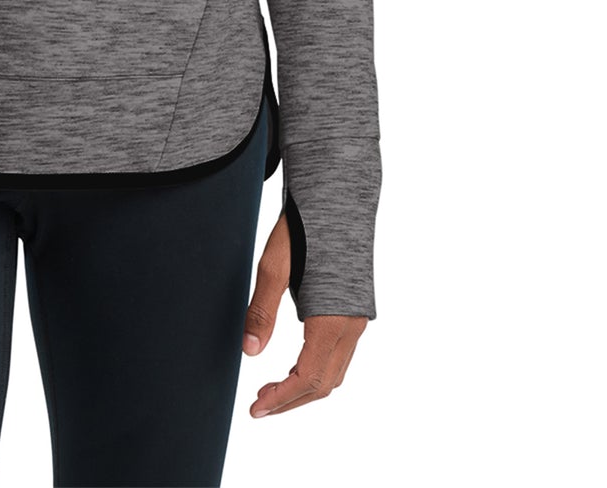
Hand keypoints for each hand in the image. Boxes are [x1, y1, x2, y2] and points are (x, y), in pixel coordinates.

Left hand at [240, 211, 368, 415]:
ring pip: (335, 372)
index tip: (257, 409)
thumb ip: (262, 310)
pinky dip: (318, 369)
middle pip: (324, 383)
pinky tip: (295, 363)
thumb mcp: (274, 265)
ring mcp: (358, 318)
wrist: (337, 195)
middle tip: (259, 404)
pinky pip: (340, 355)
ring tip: (271, 388)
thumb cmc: (304, 227)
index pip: (308, 378)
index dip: (282, 399)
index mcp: (332, 319)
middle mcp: (351, 325)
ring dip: (305, 387)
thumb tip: (248, 351)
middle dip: (291, 400)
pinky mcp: (356, 310)